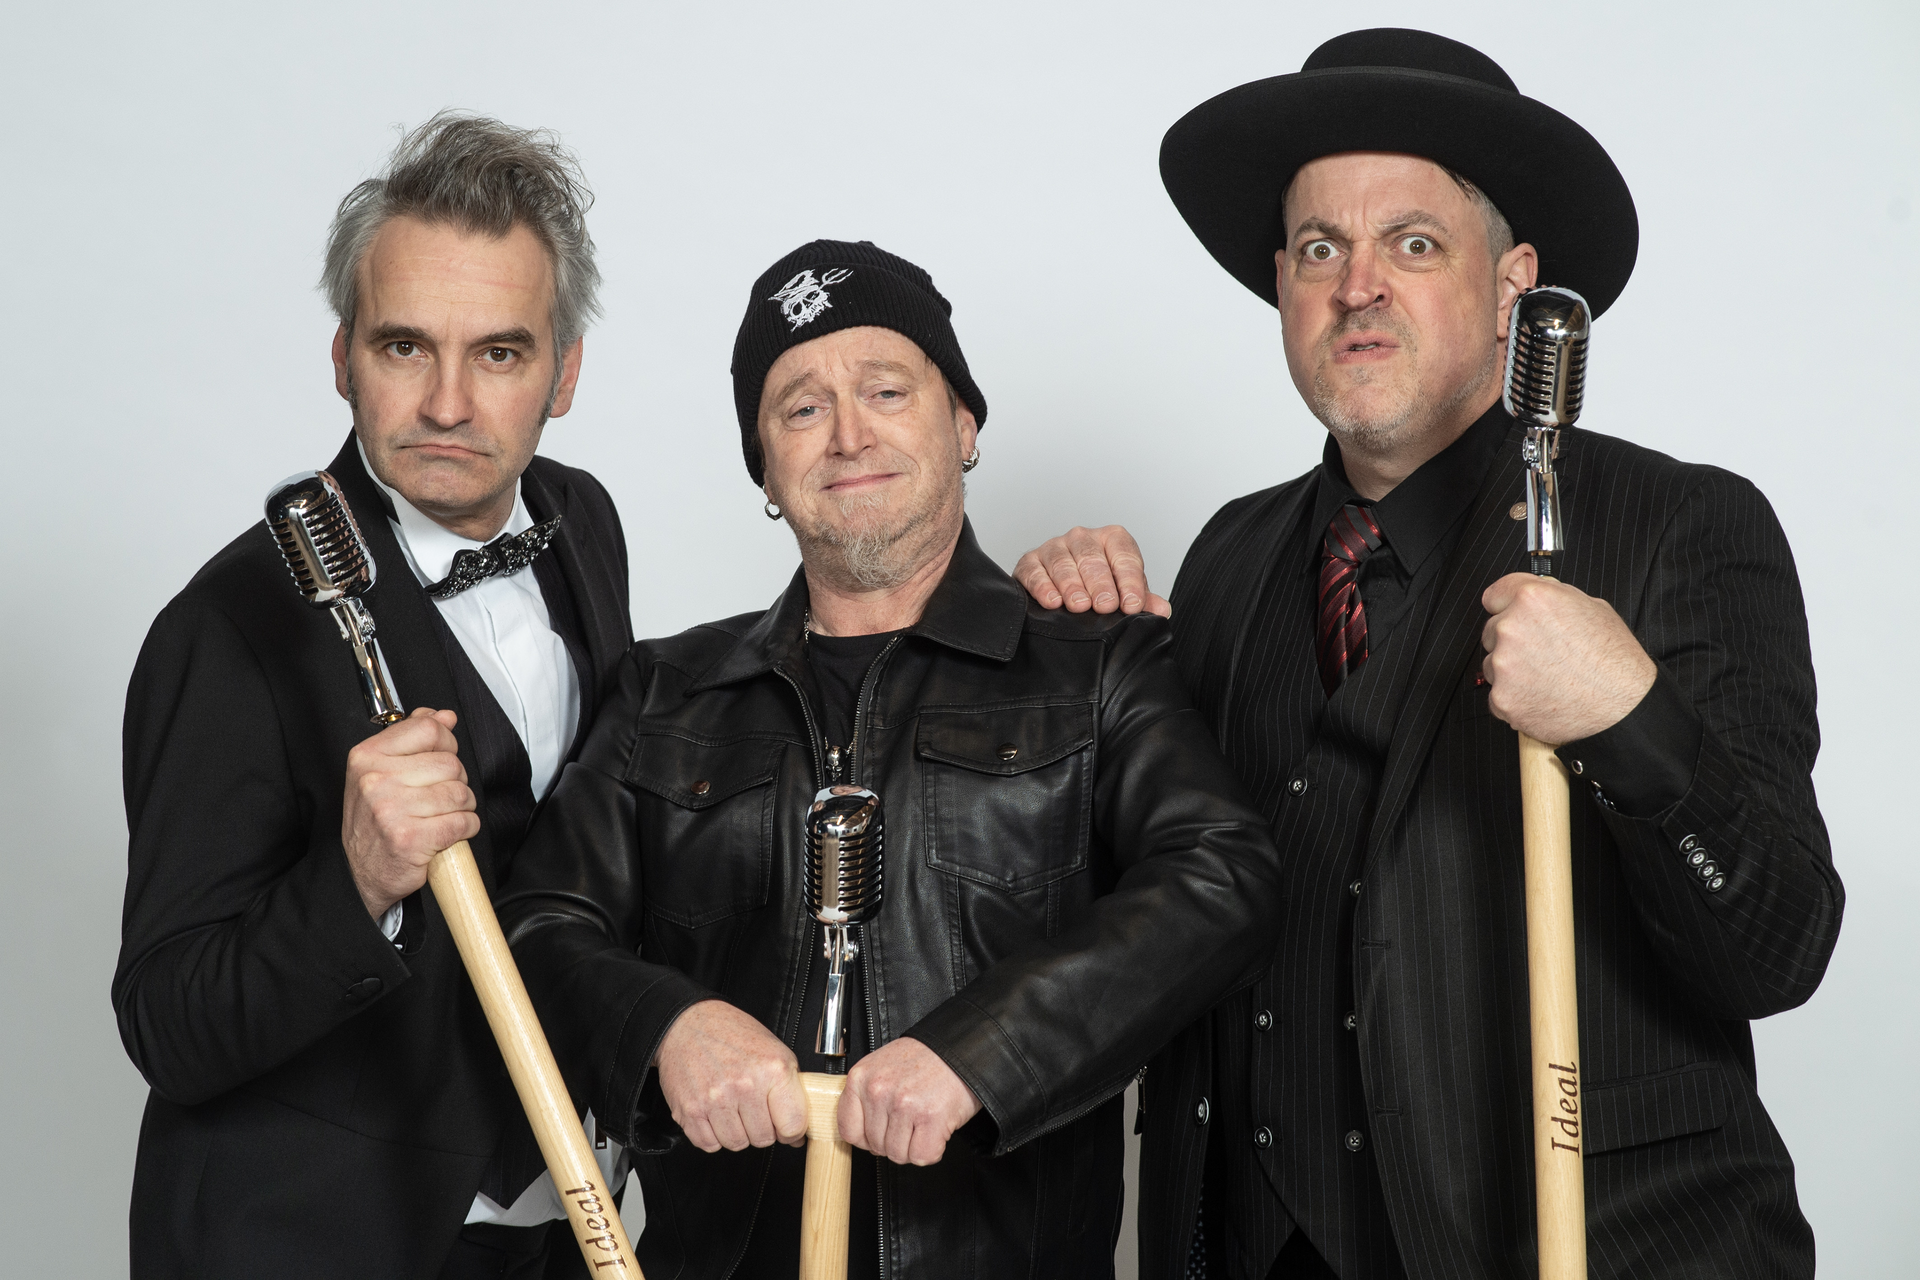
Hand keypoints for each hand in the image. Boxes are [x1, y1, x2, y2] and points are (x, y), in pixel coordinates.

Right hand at [341, 707, 479, 916]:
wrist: (362, 873)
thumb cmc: (375, 822)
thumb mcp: (382, 772)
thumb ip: (412, 738)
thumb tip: (443, 716)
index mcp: (367, 757)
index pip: (428, 728)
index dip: (446, 743)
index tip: (441, 757)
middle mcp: (375, 780)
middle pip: (450, 763)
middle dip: (456, 781)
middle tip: (439, 797)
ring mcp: (391, 810)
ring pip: (460, 793)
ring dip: (463, 807)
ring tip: (443, 815)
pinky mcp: (410, 838)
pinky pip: (462, 822)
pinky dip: (466, 828)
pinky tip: (449, 832)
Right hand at [655, 1000, 807, 1152]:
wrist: (688, 1025)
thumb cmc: (732, 1035)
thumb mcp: (774, 1051)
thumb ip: (791, 1090)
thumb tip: (798, 1133)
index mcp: (772, 1069)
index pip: (793, 1125)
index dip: (790, 1130)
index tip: (785, 1125)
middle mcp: (744, 1086)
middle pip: (764, 1138)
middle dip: (762, 1128)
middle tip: (754, 1108)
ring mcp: (715, 1100)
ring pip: (737, 1144)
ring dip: (737, 1132)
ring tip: (733, 1107)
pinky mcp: (690, 1111)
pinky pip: (709, 1144)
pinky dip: (713, 1135)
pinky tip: (715, 1113)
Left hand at [839, 1037, 980, 1165]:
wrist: (962, 1048)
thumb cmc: (926, 1059)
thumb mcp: (883, 1067)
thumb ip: (866, 1096)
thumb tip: (862, 1133)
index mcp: (861, 1077)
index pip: (848, 1130)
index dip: (867, 1138)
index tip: (882, 1131)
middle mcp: (878, 1090)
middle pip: (875, 1146)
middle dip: (896, 1140)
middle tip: (912, 1120)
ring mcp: (903, 1105)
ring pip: (898, 1155)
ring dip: (914, 1146)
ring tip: (924, 1122)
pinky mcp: (930, 1118)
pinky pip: (922, 1156)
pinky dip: (932, 1150)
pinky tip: (936, 1129)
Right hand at [1013, 525, 1169, 616]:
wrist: (1061, 586)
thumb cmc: (1098, 586)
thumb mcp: (1123, 592)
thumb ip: (1142, 599)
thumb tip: (1162, 610)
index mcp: (1111, 539)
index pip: (1123, 554)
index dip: (1129, 579)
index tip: (1132, 604)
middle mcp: (1082, 538)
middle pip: (1092, 557)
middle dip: (1100, 583)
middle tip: (1106, 605)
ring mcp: (1054, 547)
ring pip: (1062, 562)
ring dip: (1071, 585)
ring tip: (1079, 605)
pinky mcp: (1029, 562)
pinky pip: (1034, 570)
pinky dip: (1042, 586)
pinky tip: (1052, 601)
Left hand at [1480, 573, 1656, 744]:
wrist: (1624, 706)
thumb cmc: (1614, 659)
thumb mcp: (1592, 607)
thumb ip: (1554, 597)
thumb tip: (1538, 594)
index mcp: (1532, 599)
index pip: (1495, 596)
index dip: (1505, 607)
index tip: (1510, 615)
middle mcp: (1511, 628)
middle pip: (1492, 631)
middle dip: (1512, 641)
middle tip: (1544, 655)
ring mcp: (1503, 665)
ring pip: (1493, 664)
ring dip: (1512, 671)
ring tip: (1548, 678)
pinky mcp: (1502, 698)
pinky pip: (1497, 695)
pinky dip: (1514, 698)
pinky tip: (1542, 697)